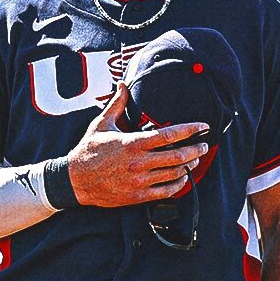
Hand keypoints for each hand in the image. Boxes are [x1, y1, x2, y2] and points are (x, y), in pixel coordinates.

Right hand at [64, 83, 209, 208]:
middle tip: (204, 145)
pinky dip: (178, 185)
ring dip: (189, 166)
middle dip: (196, 150)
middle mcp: (138, 163)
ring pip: (174, 174)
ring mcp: (139, 181)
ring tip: (195, 159)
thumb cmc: (88, 150)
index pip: (169, 135)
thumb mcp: (101, 124)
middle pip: (177, 156)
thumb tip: (122, 84)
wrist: (75, 181)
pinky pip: (165, 192)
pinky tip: (182, 178)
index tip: (203, 127)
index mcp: (132, 143)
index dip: (190, 130)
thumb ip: (116, 104)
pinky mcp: (137, 196)